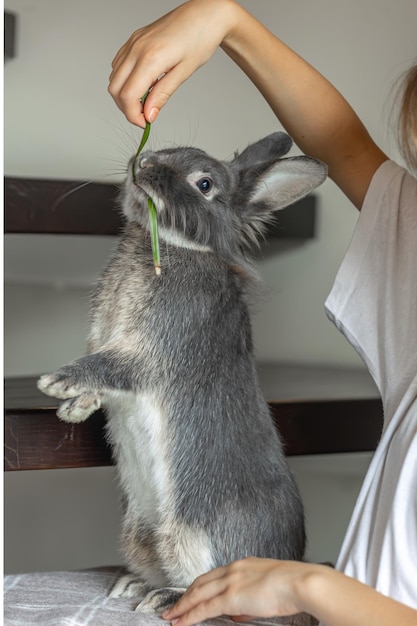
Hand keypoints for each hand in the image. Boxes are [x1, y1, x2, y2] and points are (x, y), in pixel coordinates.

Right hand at [108, 0, 236, 126]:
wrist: (205, 14)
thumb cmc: (199, 40)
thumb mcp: (183, 73)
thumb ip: (162, 95)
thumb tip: (149, 115)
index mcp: (150, 58)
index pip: (128, 96)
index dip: (133, 115)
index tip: (145, 123)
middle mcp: (136, 49)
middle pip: (115, 89)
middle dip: (126, 108)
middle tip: (144, 115)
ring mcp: (133, 42)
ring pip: (114, 77)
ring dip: (125, 94)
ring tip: (146, 100)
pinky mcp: (134, 39)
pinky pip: (119, 64)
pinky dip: (125, 79)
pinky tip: (143, 84)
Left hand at [162, 557, 311, 625]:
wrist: (300, 582)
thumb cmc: (291, 586)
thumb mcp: (267, 589)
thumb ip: (249, 601)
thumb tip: (237, 614)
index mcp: (242, 565)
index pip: (213, 576)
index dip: (199, 587)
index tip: (190, 595)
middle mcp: (232, 569)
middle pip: (200, 583)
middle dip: (185, 596)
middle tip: (173, 607)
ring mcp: (230, 581)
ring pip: (198, 594)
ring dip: (183, 606)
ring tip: (171, 616)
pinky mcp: (231, 596)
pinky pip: (205, 608)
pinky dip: (190, 616)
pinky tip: (181, 622)